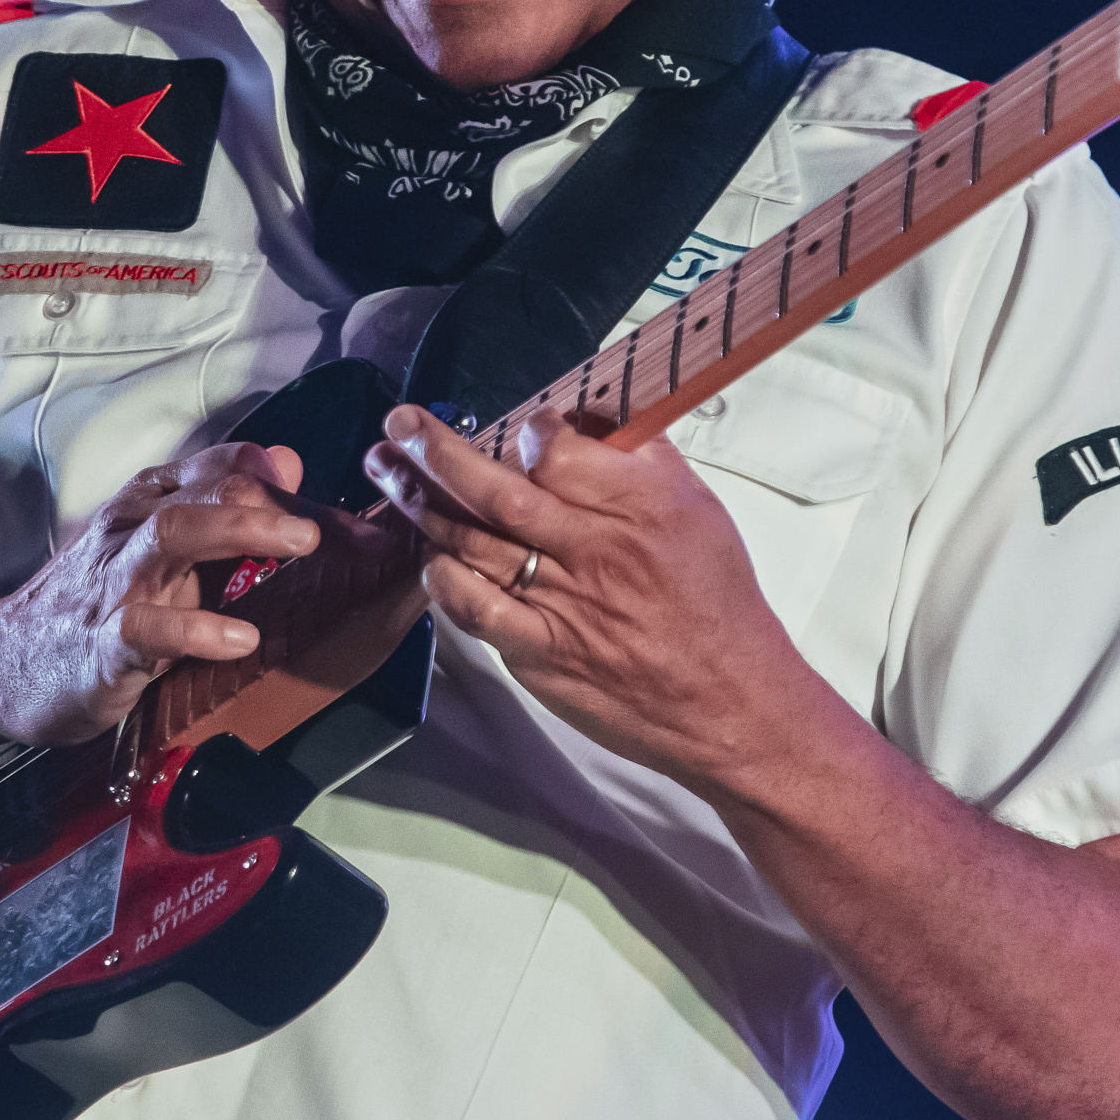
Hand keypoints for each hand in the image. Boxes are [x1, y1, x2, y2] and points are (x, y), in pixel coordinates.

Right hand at [0, 443, 317, 746]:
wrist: (1, 667)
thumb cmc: (96, 606)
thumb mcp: (163, 553)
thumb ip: (225, 509)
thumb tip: (288, 463)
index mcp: (147, 506)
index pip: (217, 468)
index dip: (272, 475)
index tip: (327, 501)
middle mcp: (131, 532)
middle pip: (202, 491)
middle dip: (267, 498)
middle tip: (326, 526)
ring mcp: (114, 585)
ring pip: (172, 533)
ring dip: (239, 530)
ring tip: (299, 544)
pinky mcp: (100, 645)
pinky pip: (146, 629)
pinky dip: (196, 629)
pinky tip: (239, 639)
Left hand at [363, 403, 814, 790]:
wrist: (733, 705)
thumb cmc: (717, 607)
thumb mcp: (698, 511)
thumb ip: (641, 460)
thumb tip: (591, 415)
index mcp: (640, 505)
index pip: (555, 446)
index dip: (522, 427)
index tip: (508, 424)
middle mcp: (597, 550)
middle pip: (496, 488)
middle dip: (435, 448)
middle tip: (401, 421)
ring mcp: (564, 605)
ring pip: (473, 541)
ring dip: (421, 502)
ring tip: (386, 469)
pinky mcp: (543, 654)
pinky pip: (475, 609)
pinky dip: (444, 578)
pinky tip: (428, 556)